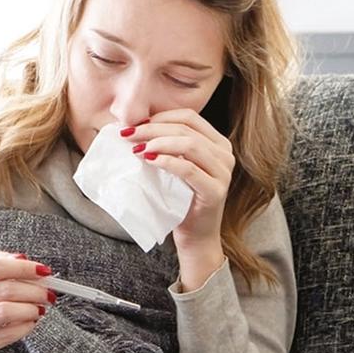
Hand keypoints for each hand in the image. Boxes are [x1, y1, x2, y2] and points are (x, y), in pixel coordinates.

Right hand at [0, 251, 53, 352]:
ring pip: (5, 311)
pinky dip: (25, 327)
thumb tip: (22, 258)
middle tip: (49, 294)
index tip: (44, 271)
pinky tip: (30, 323)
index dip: (23, 268)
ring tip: (40, 309)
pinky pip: (6, 334)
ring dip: (31, 309)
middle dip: (34, 290)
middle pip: (4, 289)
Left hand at [123, 109, 234, 252]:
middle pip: (186, 128)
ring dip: (158, 142)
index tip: (134, 123)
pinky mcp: (215, 191)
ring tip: (136, 148)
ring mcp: (223, 173)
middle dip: (153, 128)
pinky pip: (189, 169)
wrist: (195, 236)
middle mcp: (225, 155)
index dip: (160, 116)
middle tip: (128, 134)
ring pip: (189, 145)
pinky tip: (149, 160)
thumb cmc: (181, 199)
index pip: (189, 117)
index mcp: (218, 143)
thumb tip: (134, 126)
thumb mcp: (175, 166)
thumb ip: (167, 146)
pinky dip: (167, 161)